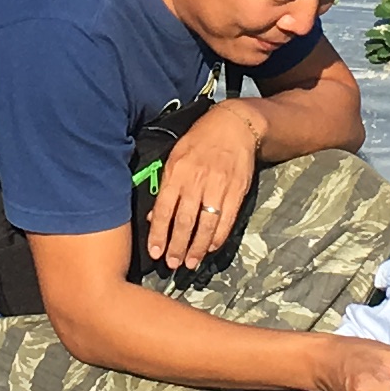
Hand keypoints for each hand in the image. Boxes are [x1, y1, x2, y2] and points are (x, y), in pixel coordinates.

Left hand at [144, 99, 266, 269]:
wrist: (234, 126)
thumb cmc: (199, 141)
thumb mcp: (175, 157)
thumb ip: (165, 186)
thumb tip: (153, 216)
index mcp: (177, 173)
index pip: (164, 210)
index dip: (159, 234)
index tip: (155, 252)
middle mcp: (196, 182)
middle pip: (185, 222)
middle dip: (177, 246)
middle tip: (172, 264)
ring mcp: (218, 187)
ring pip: (206, 225)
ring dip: (198, 248)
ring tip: (191, 262)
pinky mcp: (236, 191)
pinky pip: (226, 220)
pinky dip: (218, 237)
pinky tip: (210, 247)